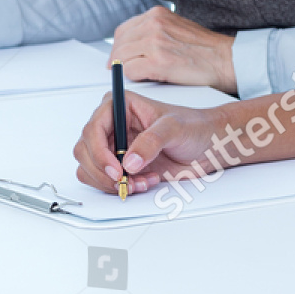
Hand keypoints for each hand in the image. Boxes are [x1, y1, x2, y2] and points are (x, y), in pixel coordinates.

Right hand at [72, 90, 225, 193]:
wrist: (209, 146)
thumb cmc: (195, 127)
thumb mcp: (175, 128)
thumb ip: (152, 141)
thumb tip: (129, 160)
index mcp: (121, 106)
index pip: (92, 128)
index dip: (98, 151)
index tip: (115, 168)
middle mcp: (113, 126)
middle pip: (85, 151)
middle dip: (103, 171)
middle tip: (125, 180)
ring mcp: (114, 147)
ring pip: (89, 169)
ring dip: (111, 182)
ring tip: (141, 181)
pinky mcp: (121, 166)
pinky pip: (103, 181)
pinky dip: (119, 187)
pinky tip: (143, 182)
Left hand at [111, 6, 237, 94]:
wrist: (225, 59)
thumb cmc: (205, 48)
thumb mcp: (176, 27)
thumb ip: (154, 30)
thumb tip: (132, 43)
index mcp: (158, 14)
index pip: (123, 29)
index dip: (118, 46)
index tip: (119, 55)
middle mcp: (154, 24)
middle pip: (119, 43)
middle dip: (117, 59)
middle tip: (120, 69)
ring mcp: (155, 42)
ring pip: (121, 57)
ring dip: (124, 68)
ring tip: (137, 73)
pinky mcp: (158, 62)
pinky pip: (129, 71)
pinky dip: (133, 77)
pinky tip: (146, 77)